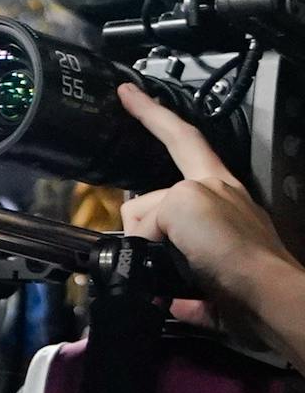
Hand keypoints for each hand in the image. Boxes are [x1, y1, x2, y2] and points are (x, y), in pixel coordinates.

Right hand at [117, 83, 299, 333]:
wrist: (266, 300)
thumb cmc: (230, 244)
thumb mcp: (180, 205)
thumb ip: (150, 211)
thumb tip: (140, 242)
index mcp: (210, 182)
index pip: (178, 136)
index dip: (150, 112)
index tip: (125, 91)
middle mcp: (217, 210)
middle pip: (163, 199)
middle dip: (140, 215)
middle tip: (129, 236)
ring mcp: (220, 249)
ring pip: (167, 243)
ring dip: (149, 258)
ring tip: (139, 271)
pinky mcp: (219, 288)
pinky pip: (181, 289)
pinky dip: (167, 293)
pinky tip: (161, 299)